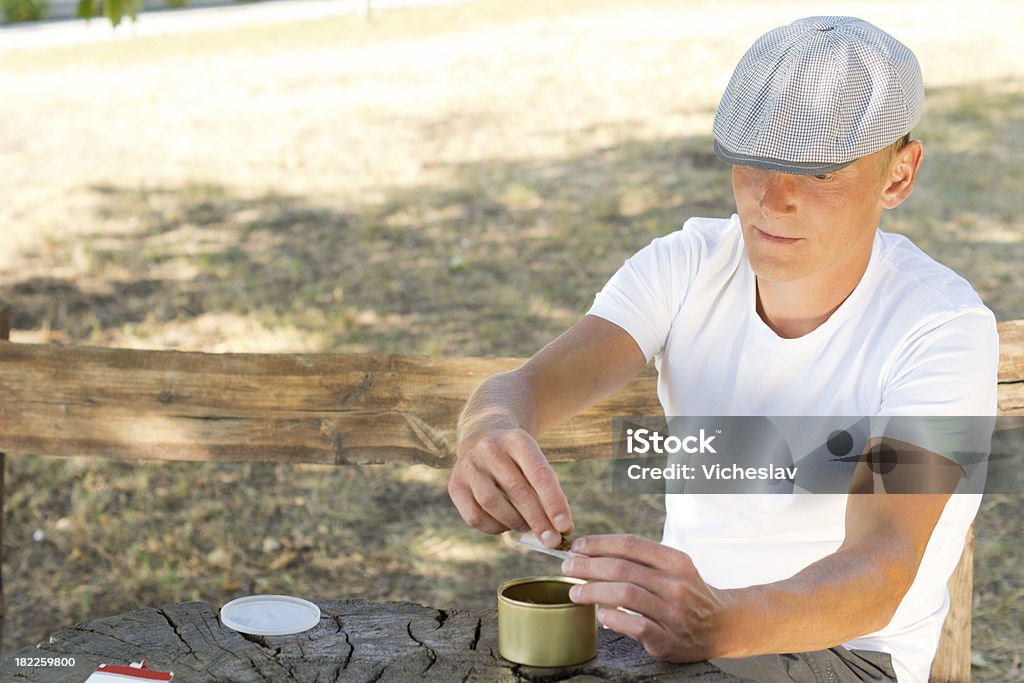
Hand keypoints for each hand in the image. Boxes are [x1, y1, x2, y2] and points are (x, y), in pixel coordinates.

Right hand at [448, 426, 572, 546]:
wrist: (483, 436)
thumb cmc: (518, 458)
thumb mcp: (534, 461)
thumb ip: (546, 491)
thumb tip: (560, 530)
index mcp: (517, 439)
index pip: (539, 473)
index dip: (554, 502)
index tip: (566, 526)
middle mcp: (489, 449)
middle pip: (517, 490)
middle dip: (538, 520)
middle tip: (552, 540)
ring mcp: (468, 466)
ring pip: (492, 503)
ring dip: (515, 522)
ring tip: (527, 526)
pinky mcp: (455, 484)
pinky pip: (475, 516)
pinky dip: (495, 527)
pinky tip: (506, 525)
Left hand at [561, 534, 726, 660]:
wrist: (722, 625)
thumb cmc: (688, 592)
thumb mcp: (674, 568)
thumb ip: (641, 559)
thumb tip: (593, 551)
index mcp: (676, 561)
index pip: (630, 544)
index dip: (599, 543)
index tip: (578, 546)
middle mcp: (676, 585)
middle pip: (622, 568)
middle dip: (588, 566)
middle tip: (568, 567)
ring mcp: (673, 613)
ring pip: (625, 595)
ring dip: (593, 591)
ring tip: (575, 592)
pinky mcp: (667, 640)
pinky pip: (634, 625)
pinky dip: (613, 618)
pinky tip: (600, 614)